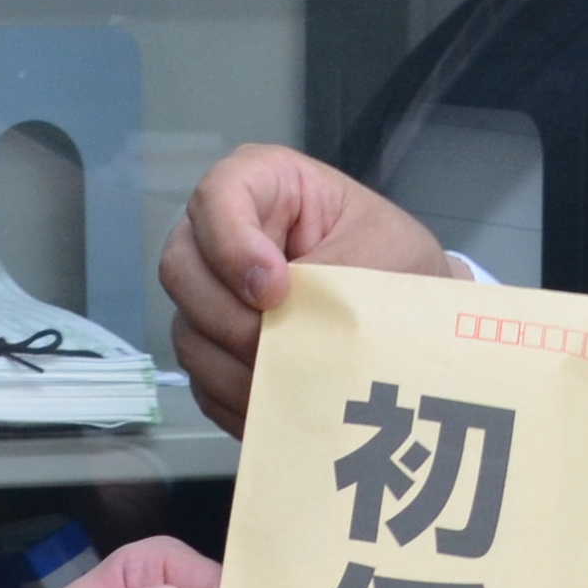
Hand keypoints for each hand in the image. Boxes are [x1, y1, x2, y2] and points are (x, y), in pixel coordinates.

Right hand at [155, 144, 451, 433]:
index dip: (233, 246)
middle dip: (230, 316)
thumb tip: (281, 330)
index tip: (276, 290)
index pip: (216, 198)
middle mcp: (221, 235)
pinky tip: (281, 403)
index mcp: (263, 184)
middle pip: (180, 268)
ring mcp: (212, 295)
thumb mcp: (381, 252)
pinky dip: (238, 399)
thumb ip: (328, 279)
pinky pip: (203, 380)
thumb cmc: (395, 260)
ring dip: (236, 367)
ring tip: (292, 383)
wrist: (407, 313)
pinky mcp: (217, 349)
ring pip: (188, 332)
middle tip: (282, 343)